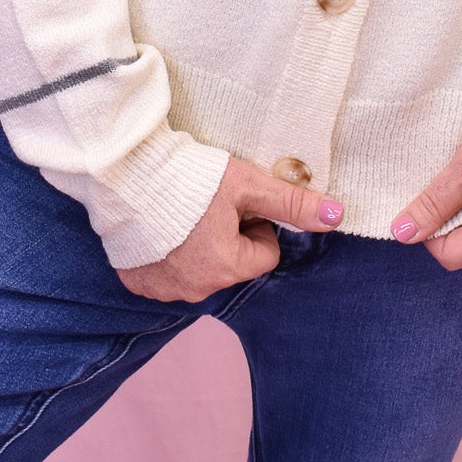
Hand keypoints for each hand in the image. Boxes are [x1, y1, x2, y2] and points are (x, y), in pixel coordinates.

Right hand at [116, 157, 343, 303]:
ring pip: (202, 271)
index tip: (233, 202)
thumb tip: (338, 215)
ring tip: (182, 212)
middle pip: (234, 265)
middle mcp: (196, 290)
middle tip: (208, 204)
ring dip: (199, 246)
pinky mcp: (137, 283)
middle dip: (228, 237)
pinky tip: (160, 226)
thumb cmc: (189, 177)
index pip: (265, 253)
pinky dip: (169, 253)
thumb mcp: (247, 184)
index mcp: (227, 267)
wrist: (123, 171)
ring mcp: (164, 291)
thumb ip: (293, 204)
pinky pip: (168, 274)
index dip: (256, 224)